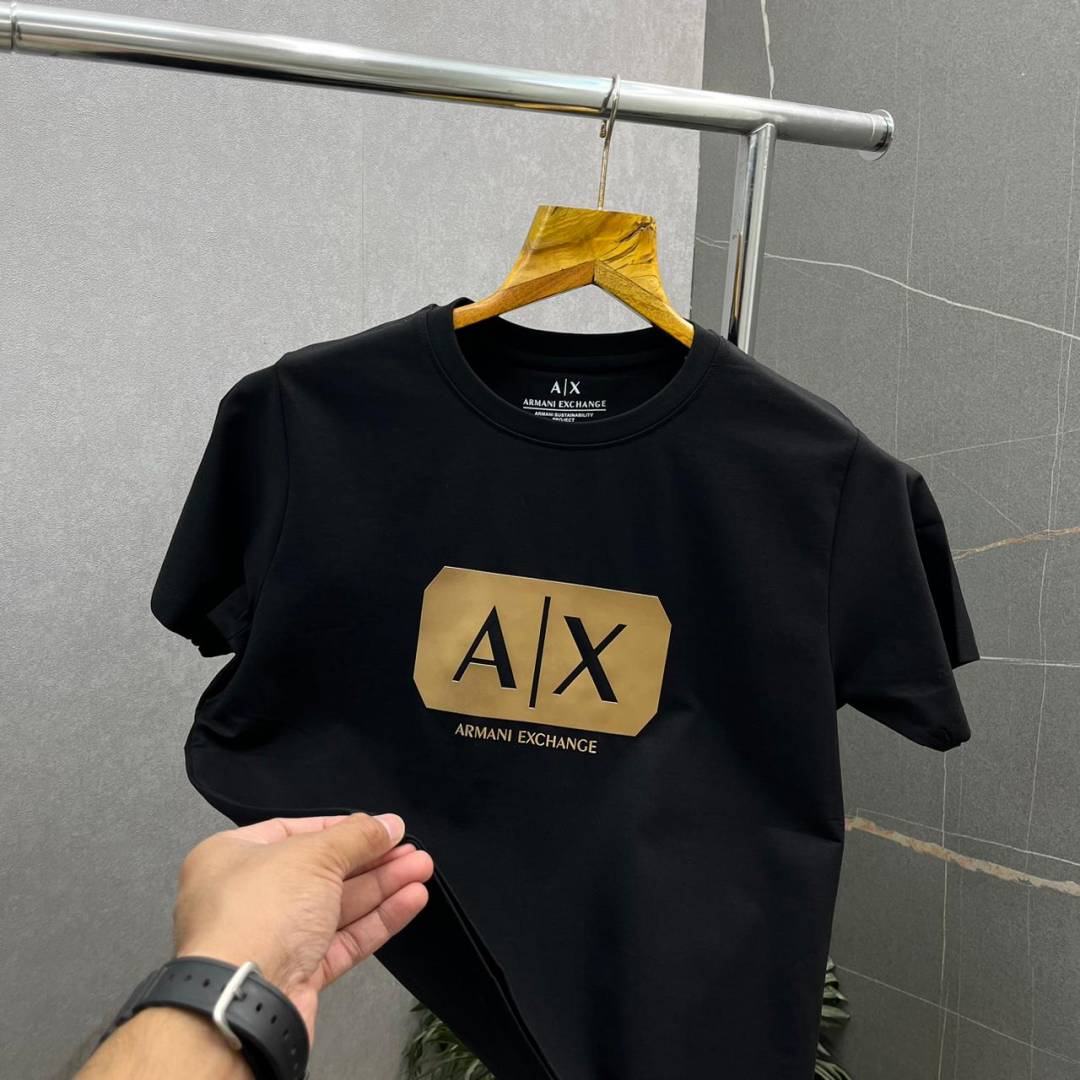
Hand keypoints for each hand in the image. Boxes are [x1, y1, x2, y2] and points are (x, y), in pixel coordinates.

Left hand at [172, 812, 432, 1040]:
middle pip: (323, 870)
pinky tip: (410, 900)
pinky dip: (378, 920)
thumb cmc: (258, 913)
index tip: (379, 827)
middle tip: (411, 849)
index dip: (341, 828)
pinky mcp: (298, 974)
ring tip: (422, 869)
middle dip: (372, 860)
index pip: (295, 832)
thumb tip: (388, 824)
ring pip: (338, 906)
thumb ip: (357, 837)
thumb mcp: (314, 856)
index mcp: (233, 857)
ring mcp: (274, 938)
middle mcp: (249, 897)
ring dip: (382, 887)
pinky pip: (343, 940)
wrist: (243, 1001)